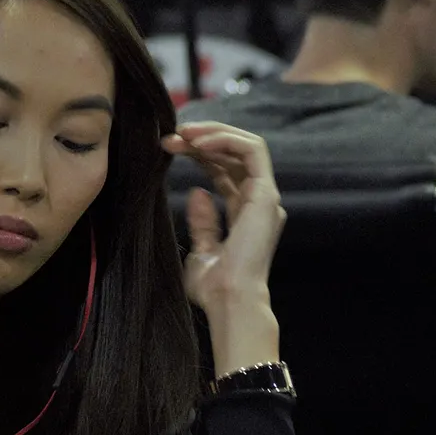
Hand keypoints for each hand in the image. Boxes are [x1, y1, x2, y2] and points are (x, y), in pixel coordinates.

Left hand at [160, 122, 284, 373]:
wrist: (229, 301)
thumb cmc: (215, 289)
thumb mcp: (201, 252)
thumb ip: (202, 223)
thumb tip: (197, 193)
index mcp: (245, 214)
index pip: (225, 170)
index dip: (199, 154)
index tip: (169, 147)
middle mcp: (259, 202)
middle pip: (233, 156)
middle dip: (201, 140)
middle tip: (171, 136)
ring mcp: (265, 197)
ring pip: (246, 145)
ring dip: (213, 134)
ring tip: (184, 133)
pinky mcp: (266, 193)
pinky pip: (252, 150)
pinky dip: (226, 140)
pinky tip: (199, 143)